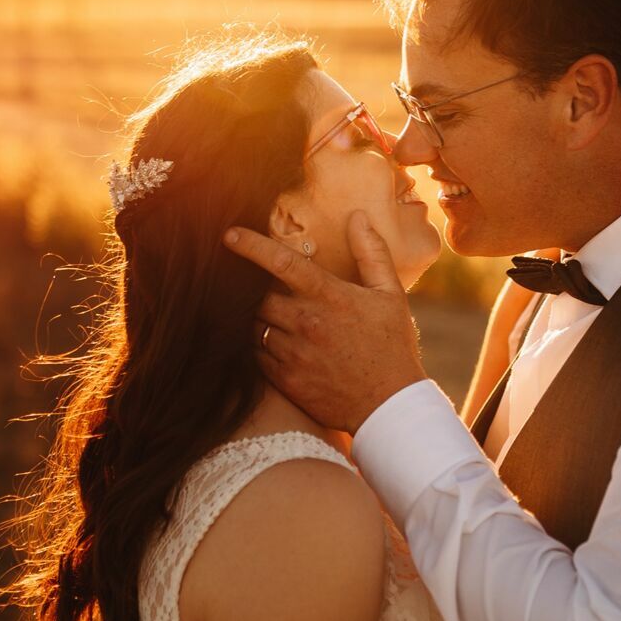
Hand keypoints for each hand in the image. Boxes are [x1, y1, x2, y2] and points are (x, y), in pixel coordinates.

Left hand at [223, 212, 428, 432]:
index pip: (281, 263)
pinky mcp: (286, 380)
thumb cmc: (392, 346)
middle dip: (260, 293)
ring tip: (278, 321)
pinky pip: (257, 356)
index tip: (228, 235)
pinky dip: (262, 347)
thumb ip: (372, 253)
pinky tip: (281, 347)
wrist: (389, 405)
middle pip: (259, 297)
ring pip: (256, 326)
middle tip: (273, 295)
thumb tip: (357, 216)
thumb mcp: (390, 295)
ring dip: (261, 320)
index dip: (250, 245)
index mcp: (330, 297)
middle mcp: (307, 323)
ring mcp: (294, 353)